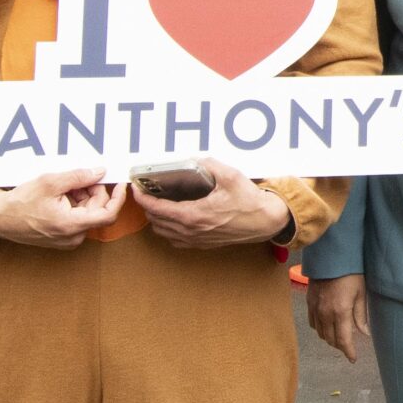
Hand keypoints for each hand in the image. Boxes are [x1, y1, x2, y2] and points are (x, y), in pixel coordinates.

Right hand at [0, 166, 119, 247]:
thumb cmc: (21, 202)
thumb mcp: (51, 183)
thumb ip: (78, 177)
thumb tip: (100, 172)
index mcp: (71, 225)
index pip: (108, 214)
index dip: (118, 198)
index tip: (121, 184)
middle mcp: (73, 237)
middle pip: (97, 210)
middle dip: (93, 192)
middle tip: (80, 178)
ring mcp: (67, 240)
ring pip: (87, 214)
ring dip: (82, 197)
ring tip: (64, 187)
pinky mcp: (62, 238)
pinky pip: (77, 219)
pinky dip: (74, 205)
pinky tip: (61, 196)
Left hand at [131, 159, 292, 248]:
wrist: (266, 222)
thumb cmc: (249, 202)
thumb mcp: (230, 176)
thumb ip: (209, 164)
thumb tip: (194, 158)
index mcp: (193, 215)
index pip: (157, 209)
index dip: (142, 199)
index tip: (136, 189)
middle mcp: (191, 231)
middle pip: (156, 221)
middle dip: (147, 207)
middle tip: (146, 193)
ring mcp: (196, 240)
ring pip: (163, 233)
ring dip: (156, 219)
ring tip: (156, 204)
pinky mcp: (203, 244)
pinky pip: (175, 241)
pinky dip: (167, 230)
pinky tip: (172, 219)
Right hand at [307, 274, 371, 361]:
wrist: (331, 256)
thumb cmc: (351, 273)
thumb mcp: (361, 293)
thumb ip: (361, 316)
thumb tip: (365, 333)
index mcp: (340, 312)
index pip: (343, 340)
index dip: (348, 352)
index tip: (353, 358)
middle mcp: (325, 313)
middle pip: (331, 339)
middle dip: (340, 346)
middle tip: (348, 347)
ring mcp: (315, 308)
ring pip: (320, 333)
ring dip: (330, 338)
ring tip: (339, 337)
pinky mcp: (309, 302)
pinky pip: (313, 323)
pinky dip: (320, 329)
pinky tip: (327, 326)